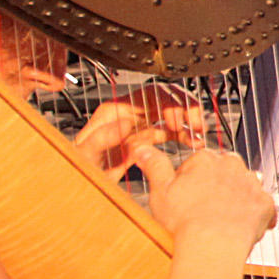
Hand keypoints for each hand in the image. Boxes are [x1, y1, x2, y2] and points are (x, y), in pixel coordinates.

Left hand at [74, 95, 208, 178]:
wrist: (80, 184)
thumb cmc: (78, 167)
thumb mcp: (86, 154)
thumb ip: (102, 137)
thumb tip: (125, 123)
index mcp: (116, 110)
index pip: (150, 93)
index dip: (169, 103)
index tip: (177, 122)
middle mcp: (130, 114)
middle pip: (166, 98)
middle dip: (185, 108)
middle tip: (195, 125)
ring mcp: (139, 126)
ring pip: (171, 113)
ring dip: (189, 120)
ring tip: (200, 134)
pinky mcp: (146, 140)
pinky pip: (170, 132)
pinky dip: (185, 135)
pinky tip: (194, 143)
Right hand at [142, 145, 276, 254]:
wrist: (213, 245)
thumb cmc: (185, 220)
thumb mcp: (160, 190)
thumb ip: (154, 166)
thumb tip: (142, 149)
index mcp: (206, 160)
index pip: (198, 164)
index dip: (190, 182)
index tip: (185, 197)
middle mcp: (233, 167)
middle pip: (224, 172)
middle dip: (216, 185)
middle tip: (203, 208)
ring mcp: (251, 185)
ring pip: (244, 187)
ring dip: (236, 198)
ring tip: (221, 218)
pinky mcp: (265, 205)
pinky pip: (261, 207)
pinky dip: (254, 215)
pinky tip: (241, 226)